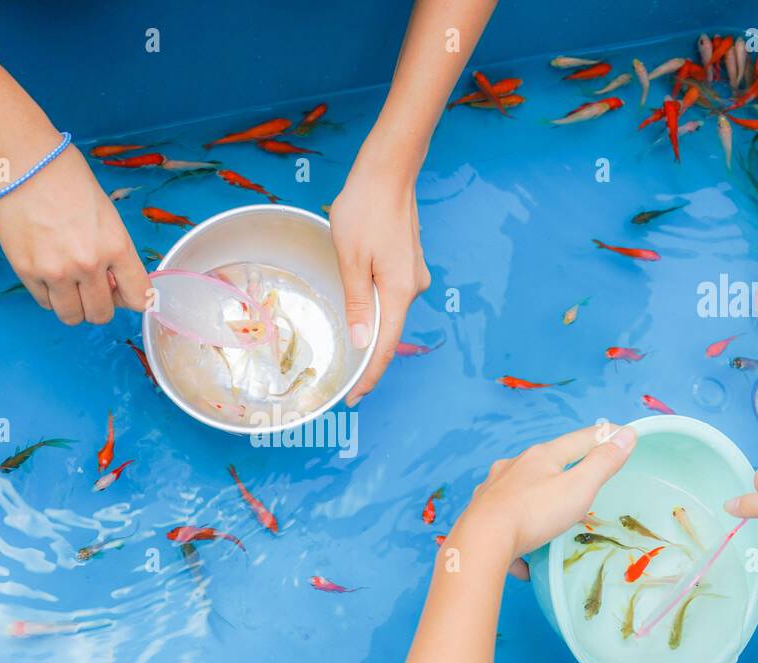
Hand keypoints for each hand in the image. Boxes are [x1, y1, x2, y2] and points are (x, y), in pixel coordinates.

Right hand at [0, 144, 149, 324]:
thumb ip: (112, 251)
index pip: (138, 298)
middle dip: (99, 305)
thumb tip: (110, 281)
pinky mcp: (27, 272)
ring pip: (71, 316)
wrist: (22, 162)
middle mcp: (89, 265)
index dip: (132, 299)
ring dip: (73, 305)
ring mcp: (56, 272)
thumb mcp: (106, 213)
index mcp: (116, 246)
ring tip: (67, 283)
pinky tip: (47, 271)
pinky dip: (49, 294)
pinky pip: (45, 303)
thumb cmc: (67, 177)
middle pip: (102, 315)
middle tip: (91, 287)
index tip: (123, 292)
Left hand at [329, 136, 430, 405]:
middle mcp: (413, 288)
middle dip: (367, 356)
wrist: (389, 171)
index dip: (369, 375)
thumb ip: (357, 304)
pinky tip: (357, 304)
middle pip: (388, 333)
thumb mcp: (352, 260)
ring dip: (368, 326)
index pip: (385, 347)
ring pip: (388, 312)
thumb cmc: (365, 210)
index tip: (354, 397)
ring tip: (344, 343)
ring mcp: (414, 275)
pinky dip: (374, 305)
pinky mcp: (408, 264)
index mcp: (399, 292)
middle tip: (343, 378)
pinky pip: (390, 295)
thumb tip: (362, 343)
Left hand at [454, 424, 637, 576]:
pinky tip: (522, 553)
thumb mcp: (579, 488)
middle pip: (546, 462)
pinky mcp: (480, 513)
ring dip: (538, 499)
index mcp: (541, 456)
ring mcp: (494, 488)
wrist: (481, 541)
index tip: (622, 433)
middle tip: (583, 480)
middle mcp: (514, 466)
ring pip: (521, 489)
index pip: (580, 439)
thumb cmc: (534, 513)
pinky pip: (504, 519)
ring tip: (550, 517)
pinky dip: (516, 531)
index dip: (603, 437)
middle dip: (565, 469)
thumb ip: (602, 463)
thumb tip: (625, 435)